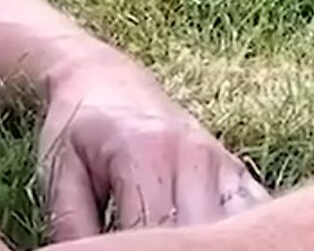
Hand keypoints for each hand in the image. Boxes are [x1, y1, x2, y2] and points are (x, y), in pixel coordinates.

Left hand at [36, 58, 269, 241]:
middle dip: (181, 250)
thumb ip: (73, 223)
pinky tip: (219, 237)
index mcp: (144, 153)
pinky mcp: (232, 166)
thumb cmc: (77, 128)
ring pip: (233, 223)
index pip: (152, 231)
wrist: (104, 78)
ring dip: (212, 241)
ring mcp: (217, 158)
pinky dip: (241, 228)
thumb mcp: (59, 171)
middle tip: (158, 250)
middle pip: (199, 231)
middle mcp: (190, 154)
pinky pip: (254, 207)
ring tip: (190, 245)